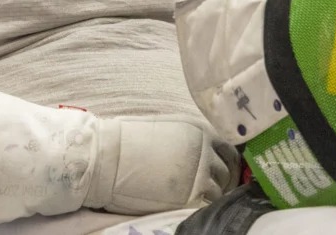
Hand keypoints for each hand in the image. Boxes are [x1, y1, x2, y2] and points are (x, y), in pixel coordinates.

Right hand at [85, 115, 235, 213]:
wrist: (107, 156)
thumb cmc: (129, 140)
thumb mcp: (167, 128)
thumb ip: (189, 138)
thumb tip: (204, 151)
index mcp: (200, 131)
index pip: (228, 150)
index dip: (228, 164)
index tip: (224, 174)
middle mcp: (204, 149)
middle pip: (227, 171)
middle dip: (224, 182)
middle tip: (217, 191)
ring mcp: (199, 173)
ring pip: (219, 191)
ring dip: (214, 197)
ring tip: (202, 201)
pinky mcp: (189, 195)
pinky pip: (207, 204)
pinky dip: (204, 206)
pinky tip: (193, 207)